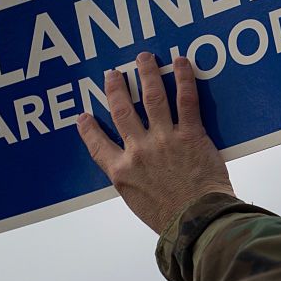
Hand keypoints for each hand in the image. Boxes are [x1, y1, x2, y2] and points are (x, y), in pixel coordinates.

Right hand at [76, 52, 233, 234]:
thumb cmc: (171, 219)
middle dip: (115, 88)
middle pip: (122, 111)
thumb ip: (134, 182)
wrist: (197, 222)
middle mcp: (139, 151)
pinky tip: (180, 63)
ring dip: (146, 74)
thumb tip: (134, 172)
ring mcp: (164, 139)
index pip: (97, 144)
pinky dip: (183, 79)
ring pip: (151, 97)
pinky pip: (186, 100)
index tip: (83, 116)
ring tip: (144, 58)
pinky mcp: (191, 135)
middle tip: (112, 73)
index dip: (89, 129)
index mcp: (121, 172)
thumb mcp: (139, 202)